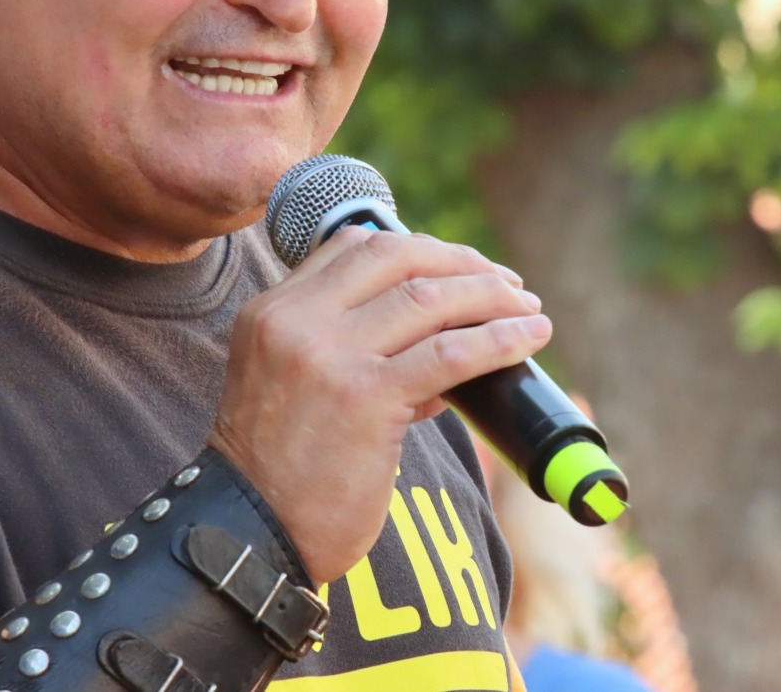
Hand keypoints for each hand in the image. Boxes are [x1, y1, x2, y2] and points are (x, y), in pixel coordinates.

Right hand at [207, 227, 550, 584]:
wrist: (250, 534)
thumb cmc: (280, 472)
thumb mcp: (291, 385)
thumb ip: (349, 352)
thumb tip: (442, 347)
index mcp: (272, 311)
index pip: (354, 246)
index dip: (419, 248)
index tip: (459, 267)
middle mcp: (296, 321)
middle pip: (398, 258)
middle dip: (463, 263)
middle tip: (506, 283)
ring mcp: (330, 356)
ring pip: (430, 298)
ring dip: (491, 297)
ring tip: (527, 309)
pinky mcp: (367, 397)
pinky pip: (451, 353)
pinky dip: (500, 339)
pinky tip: (530, 337)